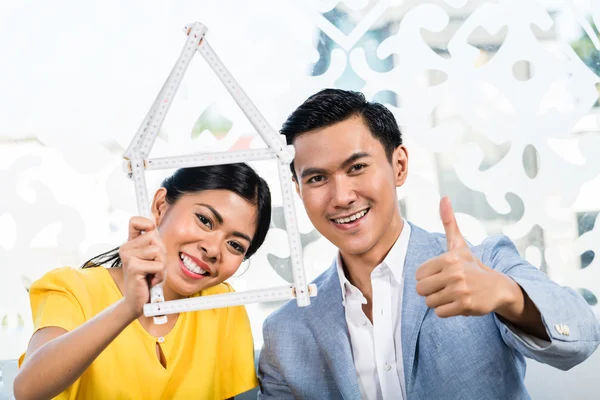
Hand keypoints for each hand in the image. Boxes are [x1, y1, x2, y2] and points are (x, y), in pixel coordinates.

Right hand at [118, 216, 166, 317]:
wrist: (139, 301)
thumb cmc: (148, 279)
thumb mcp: (154, 257)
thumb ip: (154, 242)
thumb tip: (154, 225)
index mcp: (130, 243)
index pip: (135, 221)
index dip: (147, 223)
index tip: (151, 231)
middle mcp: (125, 248)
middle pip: (155, 237)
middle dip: (162, 253)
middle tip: (154, 266)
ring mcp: (128, 257)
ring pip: (158, 251)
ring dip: (161, 265)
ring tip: (152, 273)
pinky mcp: (133, 267)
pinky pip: (159, 265)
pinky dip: (160, 274)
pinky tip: (151, 280)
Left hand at [415, 197, 510, 317]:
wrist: (498, 287)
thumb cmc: (472, 266)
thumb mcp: (460, 245)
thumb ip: (449, 223)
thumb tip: (444, 197)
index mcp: (449, 258)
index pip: (419, 274)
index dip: (428, 277)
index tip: (442, 274)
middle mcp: (454, 273)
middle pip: (421, 289)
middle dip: (431, 290)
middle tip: (446, 287)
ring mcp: (460, 290)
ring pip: (430, 302)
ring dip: (439, 301)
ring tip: (453, 294)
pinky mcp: (465, 306)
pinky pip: (440, 313)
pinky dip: (447, 311)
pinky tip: (458, 303)